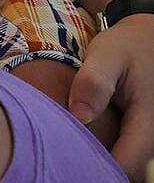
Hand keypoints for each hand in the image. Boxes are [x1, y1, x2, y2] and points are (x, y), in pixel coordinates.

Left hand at [70, 13, 153, 179]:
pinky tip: (79, 142)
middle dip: (95, 167)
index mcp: (149, 120)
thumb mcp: (107, 55)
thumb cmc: (126, 45)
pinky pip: (124, 150)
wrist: (148, 37)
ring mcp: (149, 134)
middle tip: (61, 161)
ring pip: (125, 160)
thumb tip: (79, 116)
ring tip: (68, 151)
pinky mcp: (141, 131)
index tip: (67, 165)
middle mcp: (153, 133)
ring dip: (99, 158)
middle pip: (126, 168)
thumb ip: (94, 83)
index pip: (127, 163)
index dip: (97, 169)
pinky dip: (104, 150)